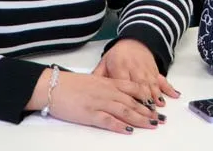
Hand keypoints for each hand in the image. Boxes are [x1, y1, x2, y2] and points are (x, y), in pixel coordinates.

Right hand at [46, 71, 160, 132]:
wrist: (52, 86)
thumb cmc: (70, 84)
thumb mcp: (93, 80)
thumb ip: (106, 85)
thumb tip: (117, 93)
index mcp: (108, 82)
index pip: (133, 88)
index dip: (146, 96)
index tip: (156, 104)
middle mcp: (107, 91)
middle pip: (133, 101)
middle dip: (148, 111)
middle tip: (160, 119)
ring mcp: (99, 102)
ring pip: (125, 110)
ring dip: (140, 119)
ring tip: (151, 125)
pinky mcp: (90, 114)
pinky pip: (108, 120)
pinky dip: (120, 126)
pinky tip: (129, 130)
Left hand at [93, 39, 178, 106]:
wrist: (135, 40)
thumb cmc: (117, 55)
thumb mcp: (104, 63)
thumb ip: (98, 76)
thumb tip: (89, 89)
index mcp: (119, 67)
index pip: (123, 84)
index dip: (126, 97)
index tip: (129, 110)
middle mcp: (134, 68)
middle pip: (140, 87)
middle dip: (145, 102)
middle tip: (148, 116)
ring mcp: (146, 69)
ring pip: (152, 85)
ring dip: (156, 98)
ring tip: (159, 110)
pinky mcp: (155, 70)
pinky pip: (162, 79)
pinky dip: (168, 87)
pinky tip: (174, 95)